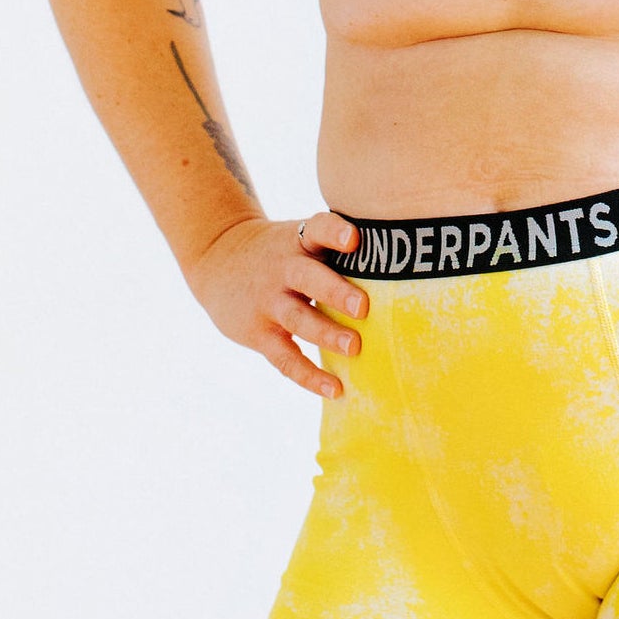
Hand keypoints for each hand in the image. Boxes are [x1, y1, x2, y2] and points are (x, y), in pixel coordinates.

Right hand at [184, 214, 369, 397]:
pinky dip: (309, 376)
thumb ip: (337, 246)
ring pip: (297, 319)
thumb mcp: (300, 237)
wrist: (218, 259)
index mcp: (299, 240)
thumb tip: (400, 265)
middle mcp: (283, 268)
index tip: (354, 239)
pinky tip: (335, 389)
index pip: (317, 228)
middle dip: (335, 292)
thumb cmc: (282, 251)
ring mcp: (268, 301)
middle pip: (308, 277)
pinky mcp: (258, 333)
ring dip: (326, 334)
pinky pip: (285, 357)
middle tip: (364, 307)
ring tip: (354, 348)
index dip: (334, 232)